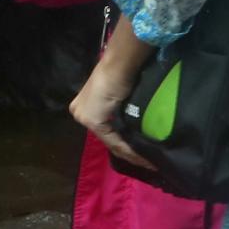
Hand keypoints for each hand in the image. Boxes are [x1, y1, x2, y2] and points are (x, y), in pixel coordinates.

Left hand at [70, 53, 148, 167]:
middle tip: (147, 162)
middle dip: (128, 153)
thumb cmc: (122, 75)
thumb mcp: (119, 99)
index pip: (105, 133)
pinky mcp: (93, 120)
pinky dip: (130, 149)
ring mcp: (85, 117)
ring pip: (111, 142)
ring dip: (131, 154)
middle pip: (108, 139)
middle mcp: (80, 113)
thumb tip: (135, 131)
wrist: (119, 65)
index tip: (142, 157)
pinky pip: (113, 140)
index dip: (123, 147)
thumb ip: (120, 113)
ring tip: (148, 162)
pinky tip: (143, 157)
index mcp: (84, 108)